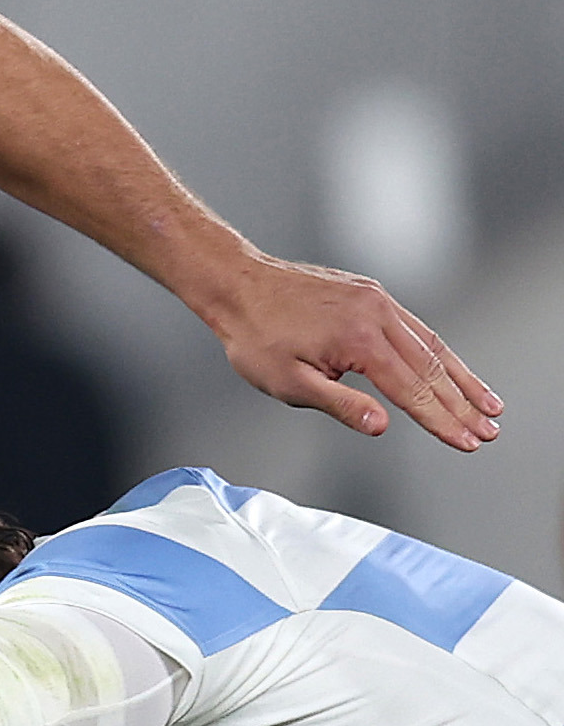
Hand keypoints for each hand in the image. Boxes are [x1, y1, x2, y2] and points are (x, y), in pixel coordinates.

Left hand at [210, 253, 499, 451]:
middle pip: (431, 368)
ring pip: (430, 343)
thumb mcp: (287, 382)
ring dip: (461, 376)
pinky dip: (436, 350)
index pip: (412, 390)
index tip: (469, 442)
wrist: (235, 283)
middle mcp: (375, 313)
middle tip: (490, 431)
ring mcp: (374, 299)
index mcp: (358, 339)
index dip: (443, 421)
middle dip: (463, 404)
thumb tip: (383, 426)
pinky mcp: (369, 293)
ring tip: (489, 404)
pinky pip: (413, 326)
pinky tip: (450, 368)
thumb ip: (339, 405)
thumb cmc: (254, 335)